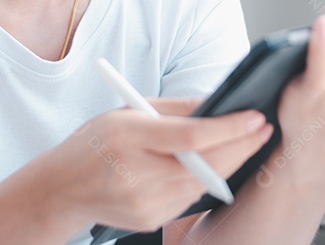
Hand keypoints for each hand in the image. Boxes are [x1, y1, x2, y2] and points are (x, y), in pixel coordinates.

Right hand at [51, 99, 273, 231]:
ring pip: (203, 184)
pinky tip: (215, 164)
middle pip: (205, 165)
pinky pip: (189, 198)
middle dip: (241, 146)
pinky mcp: (150, 221)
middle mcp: (137, 175)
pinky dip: (205, 180)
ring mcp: (144, 204)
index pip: (192, 136)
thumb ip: (176, 109)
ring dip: (230, 163)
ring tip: (247, 142)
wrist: (61, 191)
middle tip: (263, 129)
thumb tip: (218, 103)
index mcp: (129, 137)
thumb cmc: (95, 143)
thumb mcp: (128, 111)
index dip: (229, 128)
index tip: (255, 116)